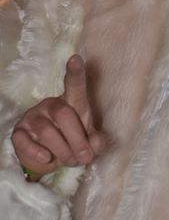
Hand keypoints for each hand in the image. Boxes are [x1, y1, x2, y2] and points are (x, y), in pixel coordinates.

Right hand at [11, 54, 105, 175]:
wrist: (49, 159)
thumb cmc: (72, 144)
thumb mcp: (90, 144)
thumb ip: (97, 143)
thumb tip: (95, 142)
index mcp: (71, 103)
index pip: (74, 86)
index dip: (75, 73)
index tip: (76, 59)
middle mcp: (51, 105)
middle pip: (64, 114)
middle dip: (77, 140)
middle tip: (84, 157)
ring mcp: (33, 117)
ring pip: (46, 130)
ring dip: (62, 150)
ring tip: (70, 161)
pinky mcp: (19, 133)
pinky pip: (24, 141)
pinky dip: (37, 152)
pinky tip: (47, 158)